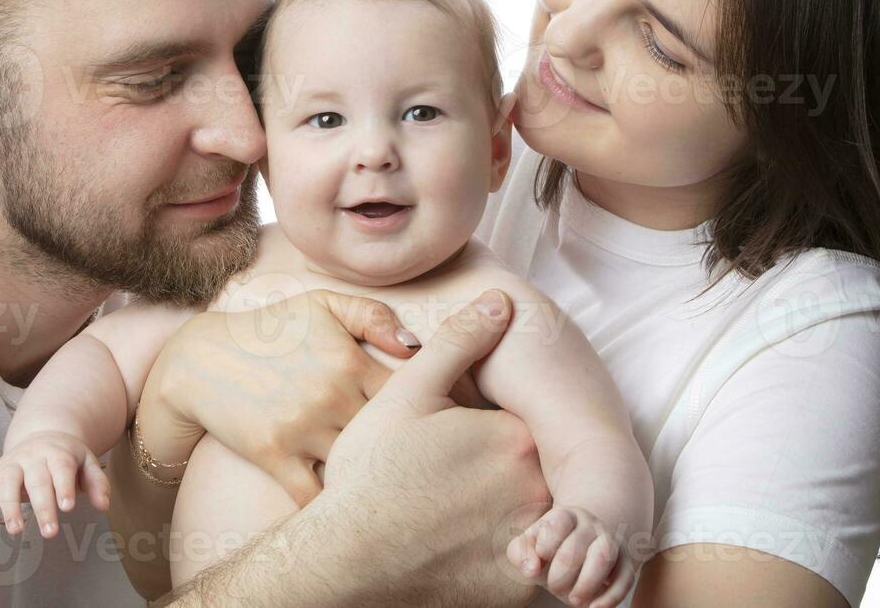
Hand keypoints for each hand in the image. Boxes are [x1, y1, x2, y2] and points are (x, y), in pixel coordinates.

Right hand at [0, 430, 108, 538]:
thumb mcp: (87, 462)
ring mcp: (11, 466)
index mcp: (57, 452)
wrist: (41, 435)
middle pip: (36, 481)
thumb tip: (103, 506)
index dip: (64, 487)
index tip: (68, 508)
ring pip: (7, 484)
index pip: (61, 468)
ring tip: (16, 531)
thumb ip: (97, 483)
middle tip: (50, 533)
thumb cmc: (67, 456)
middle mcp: (31, 457)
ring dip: (10, 508)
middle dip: (42, 507)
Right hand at [138, 288, 427, 504]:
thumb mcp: (321, 307)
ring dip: (379, 482)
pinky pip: (316, 497)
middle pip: (396, 438)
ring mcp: (302, 429)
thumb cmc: (270, 331)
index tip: (443, 426)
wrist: (200, 359)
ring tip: (400, 492)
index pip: (417, 392)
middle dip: (416, 452)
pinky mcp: (274, 455)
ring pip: (361, 471)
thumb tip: (417, 345)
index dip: (437, 412)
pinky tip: (351, 507)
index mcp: (351, 361)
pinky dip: (335, 506)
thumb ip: (373, 316)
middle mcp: (332, 396)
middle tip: (434, 468)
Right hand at [315, 289, 550, 607]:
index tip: (458, 440)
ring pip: (534, 519)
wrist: (345, 561)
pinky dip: (501, 556)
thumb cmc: (372, 473)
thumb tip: (501, 301)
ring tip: (454, 514)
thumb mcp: (408, 392)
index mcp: (514, 439)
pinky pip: (525, 566)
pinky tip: (458, 547)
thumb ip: (460, 342)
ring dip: (506, 514)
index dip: (490, 427)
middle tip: (449, 480)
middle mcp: (535, 492)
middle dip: (499, 471)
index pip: (524, 424)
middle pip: (533, 472)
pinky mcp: (516, 591)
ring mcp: (529, 545)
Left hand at [508, 506, 636, 606]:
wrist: (586, 541)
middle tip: (554, 587)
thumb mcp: (531, 545)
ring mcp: (611, 543)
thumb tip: (531, 569)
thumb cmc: (551, 548)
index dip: (546, 543)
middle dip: (561, 573)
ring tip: (574, 599)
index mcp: (565, 516)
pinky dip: (611, 597)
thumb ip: (521, 553)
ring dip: (587, 582)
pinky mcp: (626, 565)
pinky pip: (625, 579)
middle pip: (577, 545)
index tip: (541, 557)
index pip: (558, 521)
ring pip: (604, 556)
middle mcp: (590, 526)